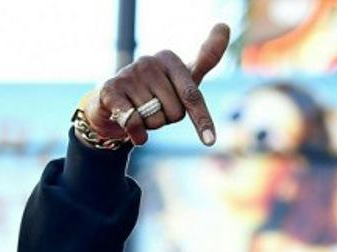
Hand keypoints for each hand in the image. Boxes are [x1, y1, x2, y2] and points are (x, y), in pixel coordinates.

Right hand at [84, 23, 230, 146]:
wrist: (116, 104)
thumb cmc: (156, 91)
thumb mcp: (183, 77)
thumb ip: (206, 58)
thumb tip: (224, 25)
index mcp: (170, 59)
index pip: (192, 95)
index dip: (201, 119)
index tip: (209, 140)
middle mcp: (149, 62)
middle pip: (175, 114)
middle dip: (167, 120)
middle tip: (154, 109)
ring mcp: (128, 74)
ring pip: (154, 120)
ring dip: (150, 125)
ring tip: (140, 111)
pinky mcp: (111, 89)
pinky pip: (134, 122)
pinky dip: (136, 133)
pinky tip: (132, 128)